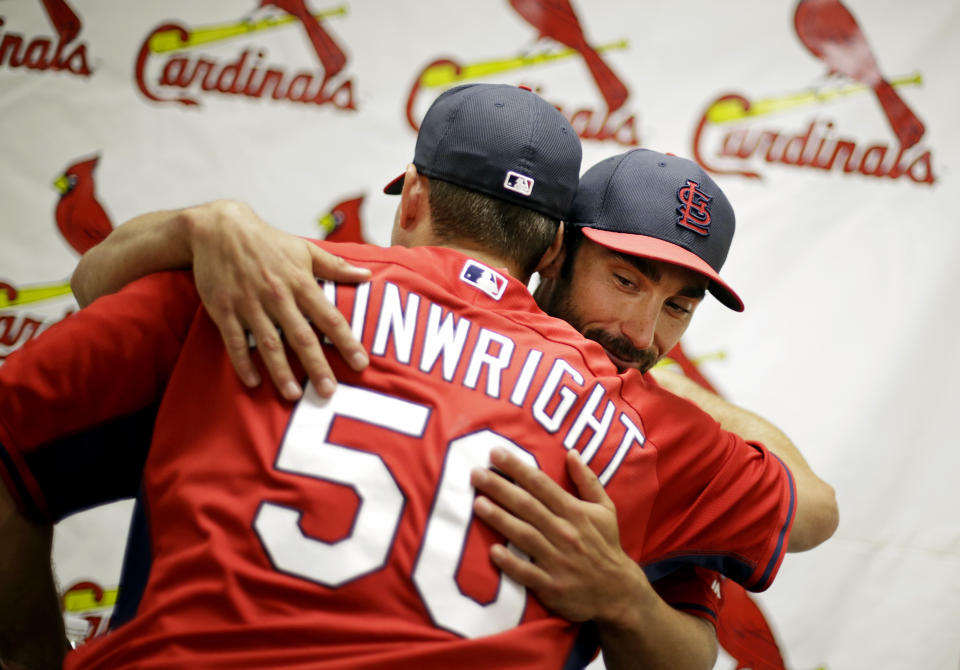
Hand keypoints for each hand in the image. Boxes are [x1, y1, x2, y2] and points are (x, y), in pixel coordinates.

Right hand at [185, 200, 370, 399]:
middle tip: (329, 391)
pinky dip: (243, 363)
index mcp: (300, 282)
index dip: (346, 342)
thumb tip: (366, 276)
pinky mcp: (224, 309)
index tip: (361, 364)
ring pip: (269, 343)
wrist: (218, 228)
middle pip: (302, 336)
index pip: (330, 317)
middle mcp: (277, 296)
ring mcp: (249, 304)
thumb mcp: (304, 249)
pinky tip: (254, 381)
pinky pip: (235, 341)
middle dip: (317, 366)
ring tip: (294, 395)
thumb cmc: (267, 241)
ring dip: (282, 371)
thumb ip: (336, 266)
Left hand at [470, 447, 648, 624]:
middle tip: (476, 473)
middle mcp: (565, 532)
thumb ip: (588, 480)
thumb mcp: (605, 509)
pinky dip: (511, 563)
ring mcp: (558, 560)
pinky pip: (528, 573)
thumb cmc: (606, 545)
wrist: (618, 592)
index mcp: (575, 512)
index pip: (541, 484)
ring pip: (524, 535)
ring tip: (478, 504)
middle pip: (527, 505)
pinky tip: (493, 551)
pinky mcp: (552, 586)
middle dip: (500, 488)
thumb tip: (572, 453)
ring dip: (500, 519)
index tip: (495, 452)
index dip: (517, 468)